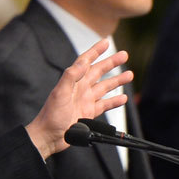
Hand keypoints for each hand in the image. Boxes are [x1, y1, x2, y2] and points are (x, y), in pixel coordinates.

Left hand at [26, 39, 131, 158]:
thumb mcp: (60, 92)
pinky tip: (123, 98)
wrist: (49, 136)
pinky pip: (105, 105)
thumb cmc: (51, 115)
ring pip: (105, 87)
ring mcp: (86, 101)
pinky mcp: (89, 113)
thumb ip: (71, 76)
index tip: (105, 42)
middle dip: (111, 63)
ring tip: (129, 74)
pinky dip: (114, 101)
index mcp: (73, 81)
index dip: (95, 51)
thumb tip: (84, 62)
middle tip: (124, 55)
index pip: (85, 61)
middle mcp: (81, 89)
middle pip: (99, 71)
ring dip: (117, 81)